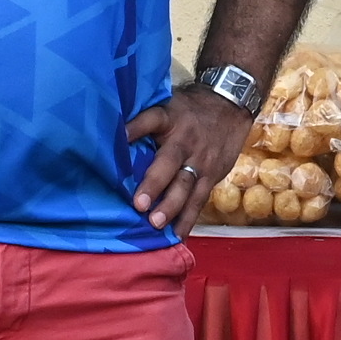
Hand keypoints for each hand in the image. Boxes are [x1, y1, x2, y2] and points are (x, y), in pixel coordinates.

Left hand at [122, 88, 249, 234]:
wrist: (231, 106)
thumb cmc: (190, 109)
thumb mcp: (170, 104)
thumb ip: (146, 119)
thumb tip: (109, 133)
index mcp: (170, 118)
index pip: (150, 119)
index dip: (134, 128)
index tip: (118, 138)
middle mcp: (184, 140)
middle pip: (169, 161)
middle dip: (155, 183)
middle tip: (140, 204)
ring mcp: (200, 160)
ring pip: (186, 184)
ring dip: (171, 206)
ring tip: (156, 224)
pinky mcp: (212, 175)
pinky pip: (199, 199)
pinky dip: (188, 218)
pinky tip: (177, 235)